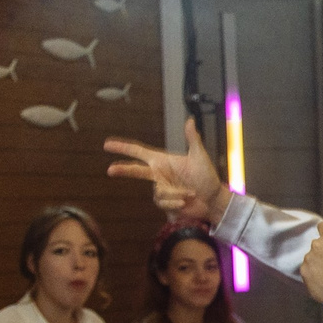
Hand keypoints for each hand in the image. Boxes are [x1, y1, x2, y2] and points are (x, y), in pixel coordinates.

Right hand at [103, 119, 228, 224]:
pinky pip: (163, 202)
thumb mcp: (200, 157)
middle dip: (123, 170)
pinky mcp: (165, 203)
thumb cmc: (208, 177)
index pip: (139, 152)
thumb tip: (190, 120)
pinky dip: (175, 202)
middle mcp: (159, 174)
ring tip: (191, 193)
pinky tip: (185, 202)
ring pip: (158, 192)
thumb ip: (193, 139)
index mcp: (163, 161)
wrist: (214, 200)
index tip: (108, 144)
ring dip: (176, 193)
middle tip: (109, 170)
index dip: (124, 148)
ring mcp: (161, 189)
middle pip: (136, 171)